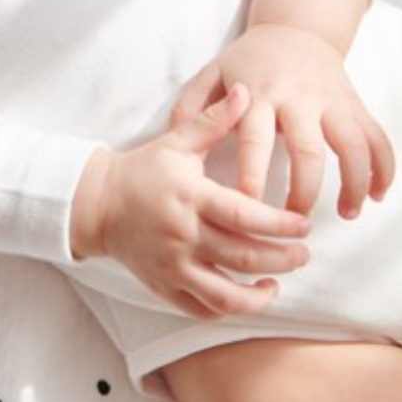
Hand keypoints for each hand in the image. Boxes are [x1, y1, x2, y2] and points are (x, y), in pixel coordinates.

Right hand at [72, 85, 310, 320]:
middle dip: (282, 259)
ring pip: (226, 294)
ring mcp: (172, 264)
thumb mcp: (177, 142)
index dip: (279, 224)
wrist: (98, 202)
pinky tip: (247, 295)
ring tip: (278, 280)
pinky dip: (230, 309)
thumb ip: (214, 120)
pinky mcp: (164, 285)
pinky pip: (203, 309)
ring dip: (260, 295)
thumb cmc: (144, 169)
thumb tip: (246, 92)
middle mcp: (182, 233)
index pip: (243, 215)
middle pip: (243, 256)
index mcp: (189, 195)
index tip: (304, 227)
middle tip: (303, 253)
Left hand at [169, 23, 394, 218]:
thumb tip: (170, 139)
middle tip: (293, 222)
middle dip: (304, 189)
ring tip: (348, 214)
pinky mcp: (355, 104)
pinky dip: (385, 167)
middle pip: (307, 148)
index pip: (254, 136)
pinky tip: (380, 196)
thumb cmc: (247, 60)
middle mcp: (297, 97)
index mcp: (258, 92)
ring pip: (351, 144)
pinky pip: (377, 137)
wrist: (294, 29)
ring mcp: (331, 100)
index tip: (247, 206)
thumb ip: (192, 107)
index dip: (251, 171)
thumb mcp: (212, 74)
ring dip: (354, 182)